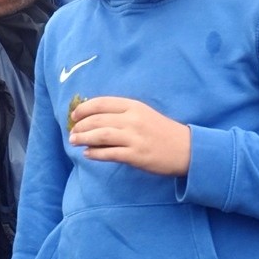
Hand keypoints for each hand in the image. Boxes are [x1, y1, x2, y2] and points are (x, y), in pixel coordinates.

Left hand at [69, 96, 190, 175]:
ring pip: (100, 135)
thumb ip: (122, 114)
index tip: (74, 116)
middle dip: (80, 126)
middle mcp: (132, 119)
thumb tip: (93, 118)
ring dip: (83, 138)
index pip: (101, 103)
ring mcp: (134, 137)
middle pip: (97, 120)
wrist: (186, 149)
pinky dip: (95, 154)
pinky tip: (88, 154)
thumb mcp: (143, 114)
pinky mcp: (136, 155)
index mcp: (133, 106)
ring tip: (74, 142)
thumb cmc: (162, 131)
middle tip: (72, 133)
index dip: (84, 109)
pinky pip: (109, 153)